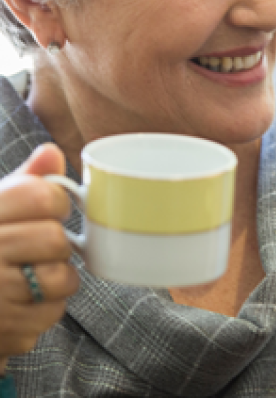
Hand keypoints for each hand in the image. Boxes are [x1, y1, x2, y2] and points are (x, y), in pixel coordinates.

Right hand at [0, 144, 79, 364]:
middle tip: (37, 248)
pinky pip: (52, 313)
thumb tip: (52, 152)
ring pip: (61, 278)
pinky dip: (46, 308)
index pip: (42, 196)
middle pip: (55, 239)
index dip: (55, 201)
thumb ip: (23, 182)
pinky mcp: (3, 332)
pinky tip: (23, 302)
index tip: (48, 209)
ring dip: (57, 278)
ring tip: (32, 274)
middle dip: (56, 243)